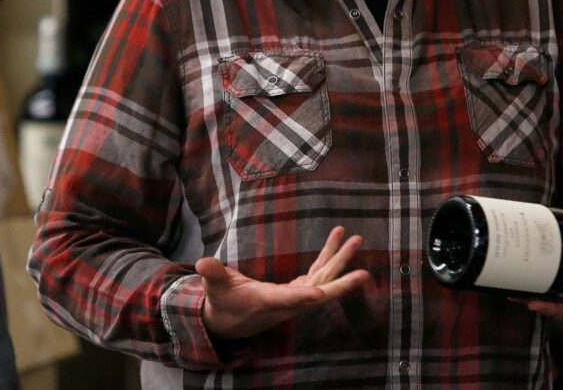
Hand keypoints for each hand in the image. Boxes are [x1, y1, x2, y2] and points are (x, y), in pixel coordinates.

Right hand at [197, 226, 370, 339]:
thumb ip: (212, 275)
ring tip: (355, 239)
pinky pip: (317, 273)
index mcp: (266, 301)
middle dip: (340, 278)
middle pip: (319, 291)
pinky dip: (328, 258)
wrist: (228, 322)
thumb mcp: (214, 288)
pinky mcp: (295, 290)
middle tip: (362, 266)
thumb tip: (201, 264)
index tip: (320, 292)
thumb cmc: (221, 303)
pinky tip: (337, 243)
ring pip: (322, 278)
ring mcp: (294, 296)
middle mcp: (286, 302)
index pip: (287, 299)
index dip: (303, 296)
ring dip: (339, 259)